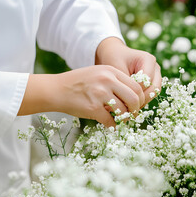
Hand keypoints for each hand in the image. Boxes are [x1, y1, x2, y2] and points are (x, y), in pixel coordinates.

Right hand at [18, 65, 144, 126]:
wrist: (56, 89)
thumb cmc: (77, 83)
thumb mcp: (98, 73)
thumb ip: (114, 81)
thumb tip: (133, 97)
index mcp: (111, 71)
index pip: (136, 86)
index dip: (139, 99)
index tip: (136, 106)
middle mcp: (107, 80)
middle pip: (134, 98)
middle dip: (135, 110)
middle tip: (132, 116)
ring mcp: (100, 94)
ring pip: (124, 111)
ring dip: (124, 119)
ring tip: (119, 120)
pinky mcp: (93, 108)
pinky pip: (110, 121)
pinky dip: (112, 126)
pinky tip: (109, 125)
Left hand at [95, 37, 161, 106]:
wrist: (113, 54)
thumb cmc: (113, 58)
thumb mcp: (116, 68)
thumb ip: (124, 83)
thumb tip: (127, 102)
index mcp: (148, 59)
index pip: (146, 81)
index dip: (135, 92)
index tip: (121, 97)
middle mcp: (155, 67)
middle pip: (154, 89)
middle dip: (140, 99)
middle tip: (126, 106)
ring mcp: (156, 75)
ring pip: (154, 93)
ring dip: (141, 101)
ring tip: (127, 105)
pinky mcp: (152, 82)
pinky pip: (150, 95)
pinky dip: (141, 100)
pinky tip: (128, 103)